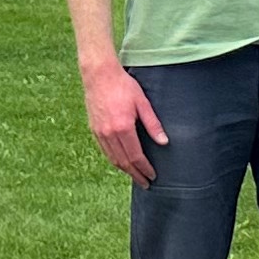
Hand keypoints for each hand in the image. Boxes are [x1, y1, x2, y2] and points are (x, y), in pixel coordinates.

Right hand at [81, 55, 165, 184]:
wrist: (99, 75)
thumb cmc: (122, 85)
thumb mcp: (142, 102)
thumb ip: (153, 124)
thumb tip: (164, 142)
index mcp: (123, 128)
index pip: (136, 156)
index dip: (145, 168)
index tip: (152, 175)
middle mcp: (109, 133)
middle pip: (123, 162)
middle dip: (135, 174)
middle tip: (145, 183)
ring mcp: (99, 132)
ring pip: (113, 159)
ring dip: (124, 170)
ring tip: (135, 175)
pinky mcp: (94, 129)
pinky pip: (105, 151)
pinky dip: (114, 160)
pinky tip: (121, 162)